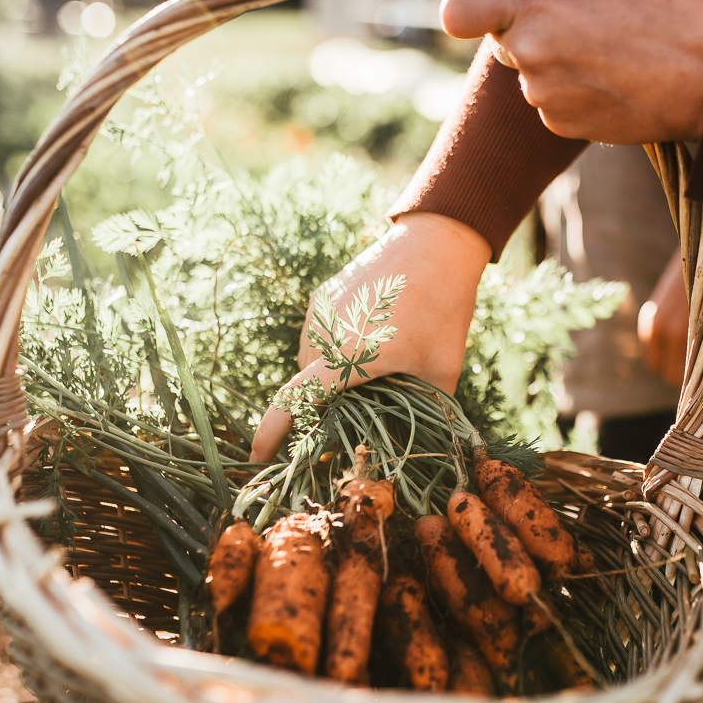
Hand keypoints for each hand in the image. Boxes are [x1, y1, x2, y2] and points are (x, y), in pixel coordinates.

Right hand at [250, 212, 491, 461]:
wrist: (437, 242)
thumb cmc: (444, 311)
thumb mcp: (443, 371)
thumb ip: (429, 412)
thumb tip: (425, 446)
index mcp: (348, 357)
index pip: (294, 402)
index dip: (271, 434)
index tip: (258, 460)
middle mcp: (323, 334)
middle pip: (310, 388)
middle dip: (329, 404)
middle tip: (371, 401)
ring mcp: (319, 311)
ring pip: (312, 362)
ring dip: (333, 374)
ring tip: (380, 359)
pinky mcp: (323, 295)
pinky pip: (319, 335)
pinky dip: (336, 347)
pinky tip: (374, 334)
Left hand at [440, 0, 702, 142]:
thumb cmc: (671, 1)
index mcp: (532, 1)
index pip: (458, 13)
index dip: (465, 7)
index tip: (478, 6)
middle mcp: (529, 50)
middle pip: (503, 40)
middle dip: (527, 28)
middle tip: (579, 18)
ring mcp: (544, 93)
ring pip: (530, 73)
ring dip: (556, 60)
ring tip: (610, 45)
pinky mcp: (562, 124)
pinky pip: (552, 103)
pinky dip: (575, 91)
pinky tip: (614, 75)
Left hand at [638, 247, 702, 382]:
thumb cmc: (695, 281)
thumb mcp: (665, 303)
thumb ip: (661, 331)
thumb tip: (663, 368)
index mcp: (653, 323)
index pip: (656, 366)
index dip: (671, 362)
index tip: (683, 353)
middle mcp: (669, 331)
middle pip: (673, 377)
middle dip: (687, 372)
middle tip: (701, 353)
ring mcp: (696, 334)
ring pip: (697, 378)